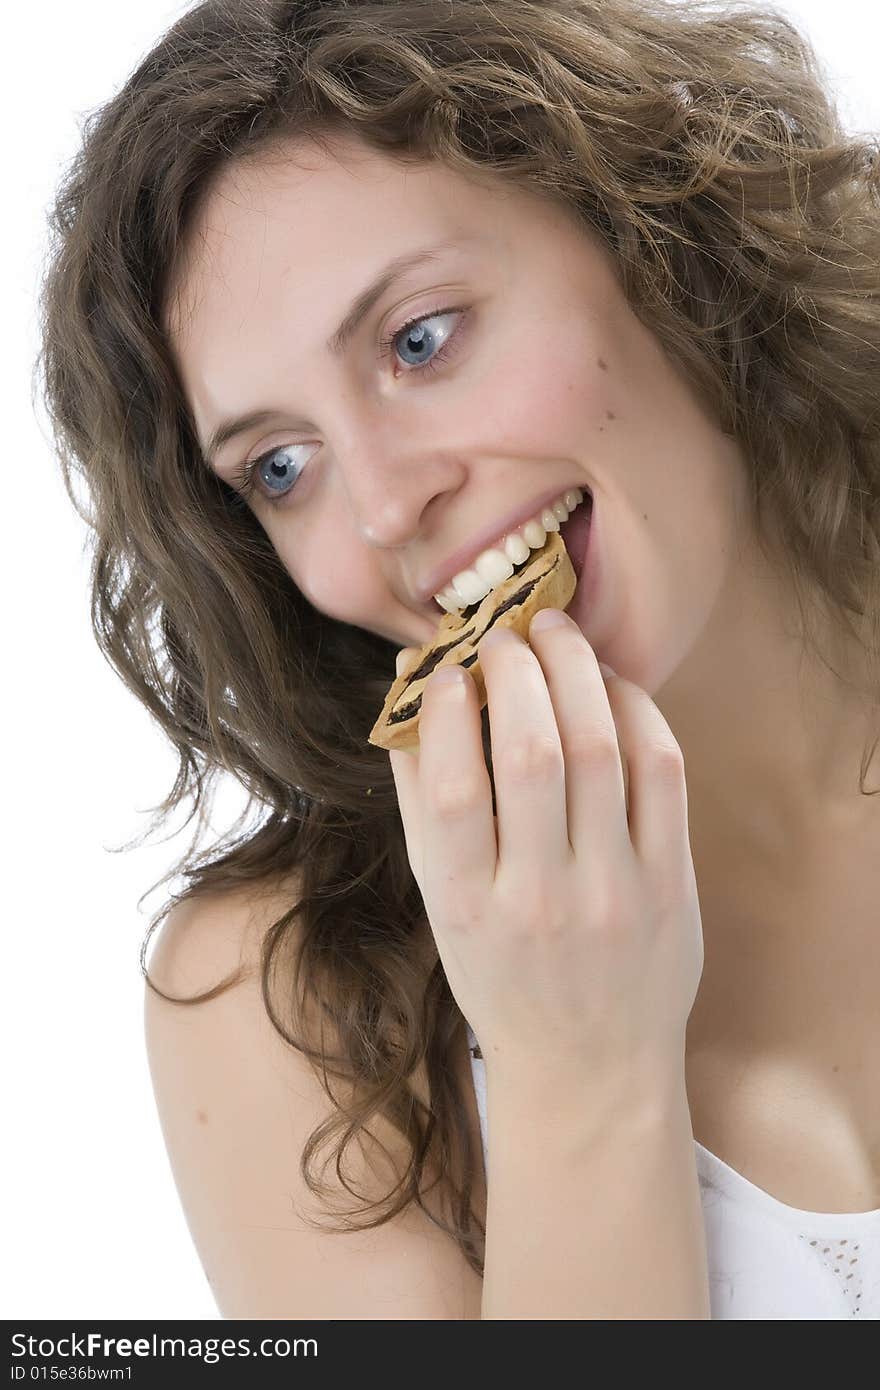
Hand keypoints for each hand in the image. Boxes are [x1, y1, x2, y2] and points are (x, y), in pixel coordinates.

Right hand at [388, 610, 703, 1088]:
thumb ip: (421, 799)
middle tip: (505, 633)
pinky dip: (636, 710)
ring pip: (599, 749)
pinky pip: (660, 772)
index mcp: (468, 905)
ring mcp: (613, 893)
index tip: (445, 666)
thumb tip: (408, 686)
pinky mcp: (672, 884)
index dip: (445, 707)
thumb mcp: (443, 902)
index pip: (451, 786)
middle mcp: (540, 899)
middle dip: (514, 669)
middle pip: (530, 752)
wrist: (589, 1064)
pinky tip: (611, 685)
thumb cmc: (501, 973)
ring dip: (575, 670)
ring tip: (555, 633)